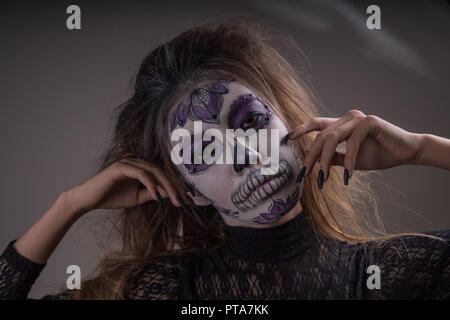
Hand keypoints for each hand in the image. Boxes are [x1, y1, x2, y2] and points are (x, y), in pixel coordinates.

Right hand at [64, 156, 188, 212]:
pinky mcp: (121, 166)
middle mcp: (136, 160)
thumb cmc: (112, 197)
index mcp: (141, 166)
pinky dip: (151, 185)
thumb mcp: (138, 197)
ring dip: (168, 187)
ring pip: (155, 171)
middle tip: (187, 200)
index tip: (188, 197)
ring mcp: (129, 161)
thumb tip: (172, 193)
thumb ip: (154, 193)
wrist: (88, 200)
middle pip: (163, 171)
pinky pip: (142, 174)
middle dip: (177, 186)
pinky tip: (158, 197)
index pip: (164, 173)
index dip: (177, 184)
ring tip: (177, 201)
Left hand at [288, 109, 423, 183]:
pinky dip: (349, 160)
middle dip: (311, 156)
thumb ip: (335, 158)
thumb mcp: (351, 160)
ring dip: (326, 160)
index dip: (301, 130)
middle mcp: (348, 118)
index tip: (287, 139)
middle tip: (305, 174)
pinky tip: (349, 175)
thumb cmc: (379, 154)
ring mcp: (358, 118)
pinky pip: (353, 143)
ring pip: (332, 137)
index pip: (317, 124)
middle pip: (321, 135)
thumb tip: (317, 165)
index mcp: (342, 124)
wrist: (406, 153)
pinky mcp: (370, 122)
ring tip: (324, 178)